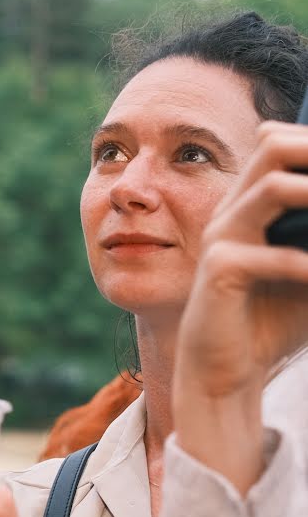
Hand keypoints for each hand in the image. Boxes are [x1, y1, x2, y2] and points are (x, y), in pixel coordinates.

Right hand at [176, 122, 307, 403]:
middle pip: (272, 148)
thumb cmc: (270, 322)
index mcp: (252, 204)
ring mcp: (222, 238)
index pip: (280, 145)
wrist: (224, 371)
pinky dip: (303, 265)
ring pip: (268, 188)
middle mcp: (234, 211)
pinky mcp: (217, 271)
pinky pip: (264, 255)